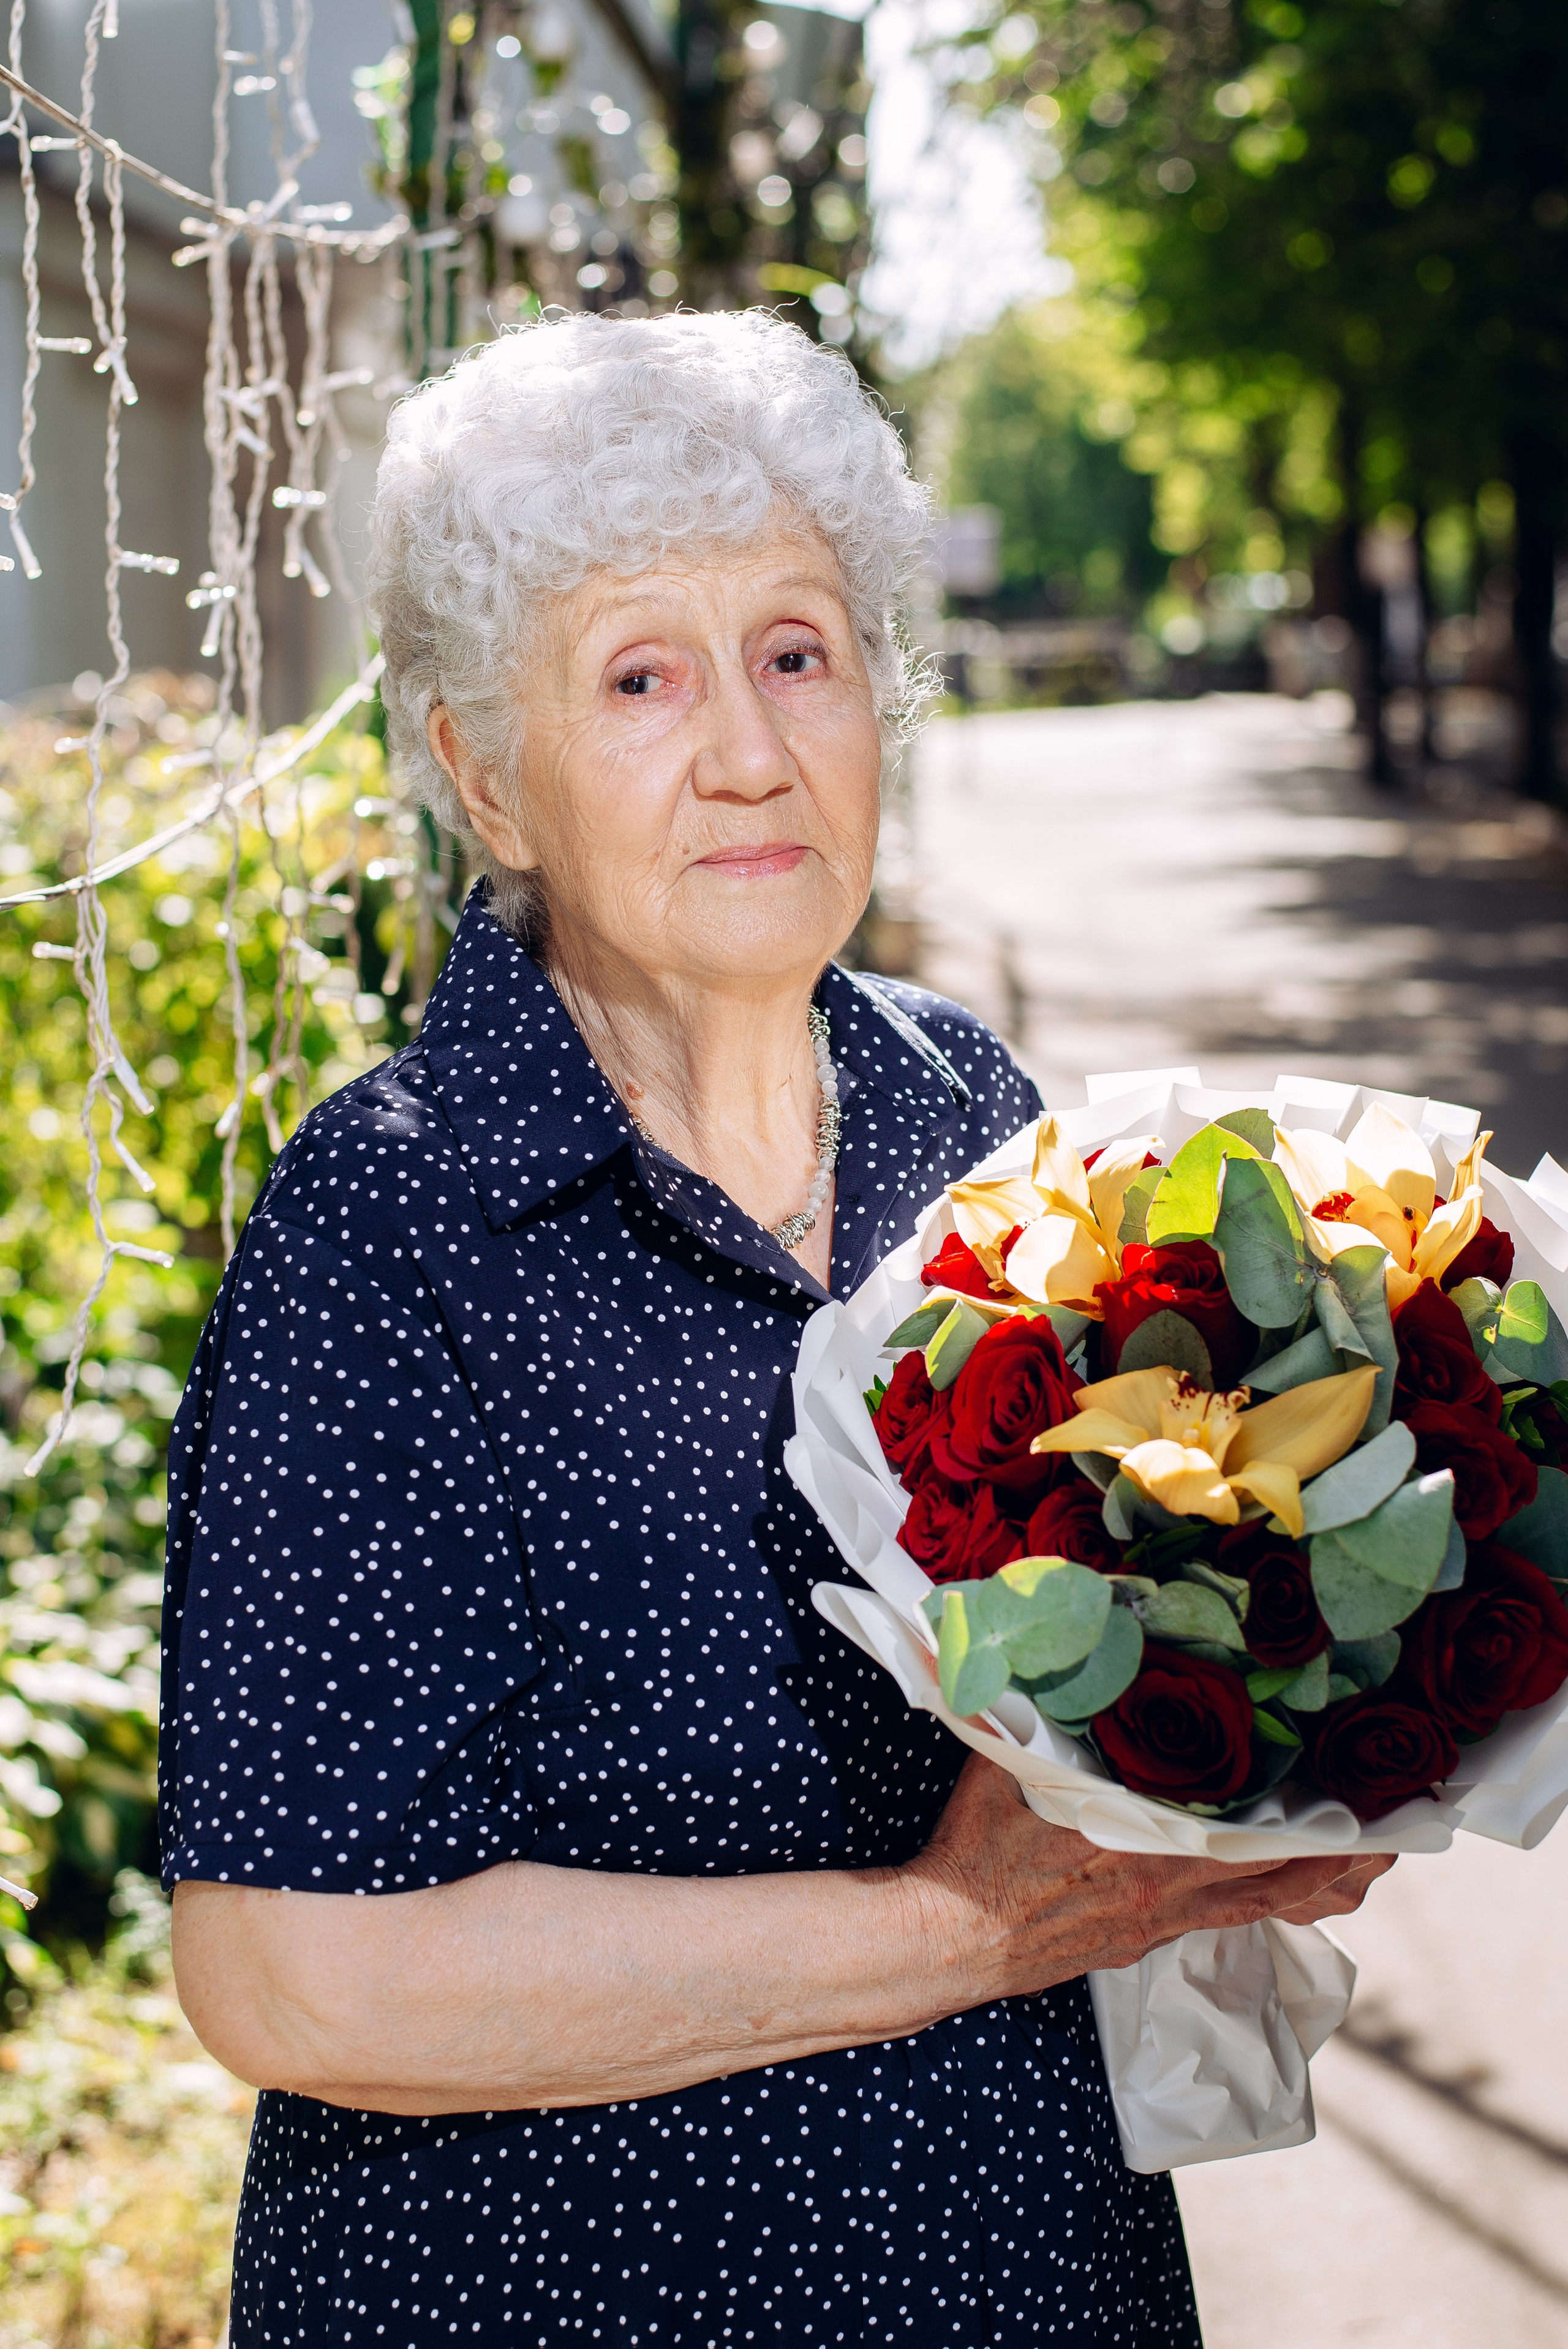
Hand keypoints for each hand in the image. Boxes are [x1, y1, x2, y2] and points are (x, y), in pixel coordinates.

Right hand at [898, 1755, 1394, 2005]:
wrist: (949, 1937)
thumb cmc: (978, 1849)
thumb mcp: (1006, 1764)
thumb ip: (1033, 1707)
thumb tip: (1032, 1641)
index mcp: (1144, 1848)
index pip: (1251, 1839)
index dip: (1315, 1828)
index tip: (1363, 1802)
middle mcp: (1168, 1891)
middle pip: (1281, 1880)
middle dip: (1343, 1856)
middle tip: (1395, 1830)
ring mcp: (1162, 1921)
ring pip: (1265, 1905)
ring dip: (1319, 1884)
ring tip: (1368, 1858)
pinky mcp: (1146, 1938)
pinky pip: (1229, 1919)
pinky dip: (1271, 1901)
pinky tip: (1286, 1884)